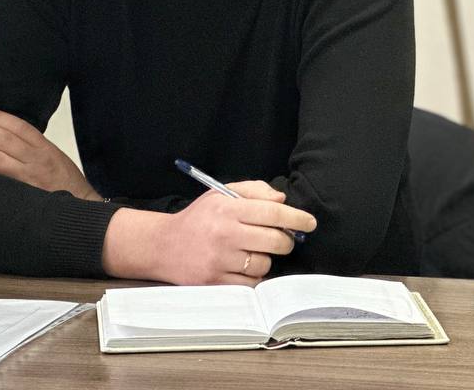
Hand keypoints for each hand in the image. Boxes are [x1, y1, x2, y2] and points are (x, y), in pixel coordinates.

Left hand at [0, 108, 98, 201]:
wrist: (81, 208)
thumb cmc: (65, 182)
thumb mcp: (53, 157)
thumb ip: (31, 147)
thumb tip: (0, 135)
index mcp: (46, 148)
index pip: (19, 127)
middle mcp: (37, 160)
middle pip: (4, 139)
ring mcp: (28, 178)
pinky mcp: (21, 194)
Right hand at [147, 181, 317, 284]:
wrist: (162, 245)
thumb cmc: (199, 217)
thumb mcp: (221, 193)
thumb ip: (254, 190)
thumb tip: (282, 201)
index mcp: (228, 208)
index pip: (273, 213)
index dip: (297, 218)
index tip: (310, 223)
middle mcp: (225, 233)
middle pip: (275, 240)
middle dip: (286, 240)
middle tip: (283, 239)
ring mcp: (219, 260)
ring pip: (264, 264)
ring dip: (266, 259)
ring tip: (253, 252)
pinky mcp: (214, 281)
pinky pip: (250, 283)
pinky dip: (253, 276)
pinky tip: (244, 267)